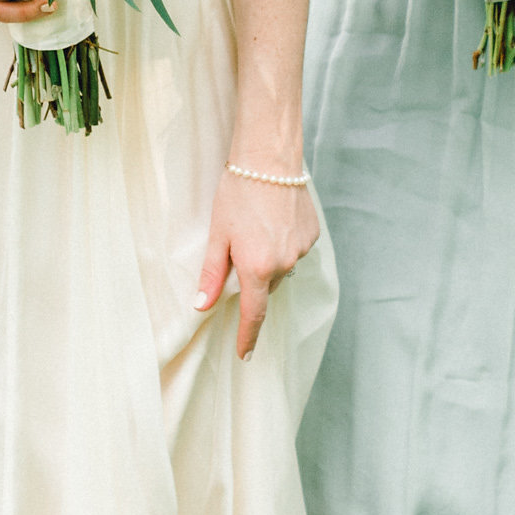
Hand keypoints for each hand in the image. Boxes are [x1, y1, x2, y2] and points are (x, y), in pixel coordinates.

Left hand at [195, 167, 318, 361]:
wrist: (270, 158)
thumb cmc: (238, 193)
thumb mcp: (218, 234)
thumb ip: (212, 273)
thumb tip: (202, 305)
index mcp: (257, 268)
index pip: (253, 314)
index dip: (248, 337)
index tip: (244, 355)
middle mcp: (284, 264)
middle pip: (266, 287)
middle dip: (252, 279)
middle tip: (239, 249)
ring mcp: (301, 250)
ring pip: (281, 267)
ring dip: (268, 259)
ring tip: (256, 228)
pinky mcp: (312, 234)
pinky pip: (294, 249)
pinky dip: (282, 243)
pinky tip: (273, 220)